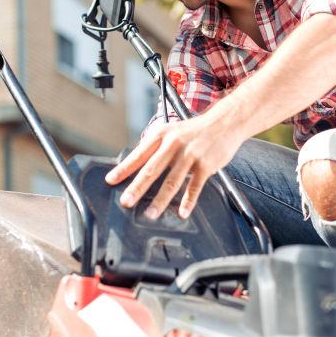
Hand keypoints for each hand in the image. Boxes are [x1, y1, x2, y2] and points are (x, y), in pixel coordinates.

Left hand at [104, 112, 246, 218]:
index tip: (111, 181)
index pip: (139, 154)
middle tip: (126, 202)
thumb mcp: (171, 131)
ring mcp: (191, 155)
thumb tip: (135, 165)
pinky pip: (195, 186)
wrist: (224, 123)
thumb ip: (154, 147)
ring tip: (150, 214)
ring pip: (173, 181)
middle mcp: (174, 144)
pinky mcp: (206, 165)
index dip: (124, 169)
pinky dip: (188, 201)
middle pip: (152, 169)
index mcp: (162, 135)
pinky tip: (182, 212)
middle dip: (138, 187)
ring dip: (160, 200)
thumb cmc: (194, 131)